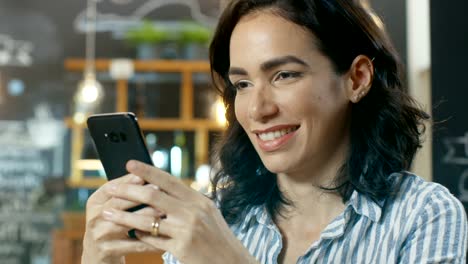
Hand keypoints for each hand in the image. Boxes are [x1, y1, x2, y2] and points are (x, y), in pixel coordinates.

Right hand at [81, 174, 163, 263]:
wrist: (96, 254)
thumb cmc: (111, 224)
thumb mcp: (111, 206)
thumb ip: (124, 192)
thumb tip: (145, 173)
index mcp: (95, 202)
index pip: (110, 187)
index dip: (128, 181)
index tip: (145, 176)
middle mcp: (94, 217)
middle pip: (117, 203)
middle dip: (140, 196)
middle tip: (159, 191)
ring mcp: (99, 235)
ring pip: (125, 224)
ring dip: (146, 217)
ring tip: (163, 212)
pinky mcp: (108, 251)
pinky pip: (134, 245)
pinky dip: (150, 241)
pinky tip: (165, 236)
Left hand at [103, 160, 257, 263]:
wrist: (232, 261)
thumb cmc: (218, 236)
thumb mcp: (207, 212)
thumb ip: (186, 201)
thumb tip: (161, 188)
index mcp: (198, 199)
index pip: (167, 180)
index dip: (147, 170)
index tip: (129, 164)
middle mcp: (192, 211)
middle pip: (152, 195)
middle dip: (127, 191)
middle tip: (110, 188)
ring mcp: (185, 230)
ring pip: (146, 219)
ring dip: (123, 216)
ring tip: (106, 214)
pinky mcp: (180, 248)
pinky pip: (152, 239)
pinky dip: (139, 235)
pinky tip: (131, 233)